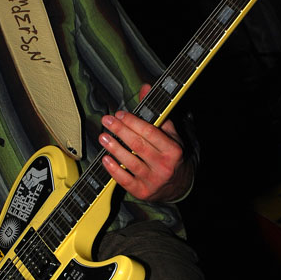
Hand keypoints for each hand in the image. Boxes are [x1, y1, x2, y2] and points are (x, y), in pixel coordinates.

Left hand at [98, 84, 191, 202]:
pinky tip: (105, 159)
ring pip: (130, 162)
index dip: (133, 122)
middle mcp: (164, 166)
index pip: (150, 132)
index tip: (120, 114)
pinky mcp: (142, 192)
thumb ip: (156, 112)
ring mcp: (153, 181)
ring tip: (103, 137)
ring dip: (114, 148)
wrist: (177, 186)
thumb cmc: (170, 155)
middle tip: (106, 121)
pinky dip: (113, 169)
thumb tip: (145, 87)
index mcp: (173, 150)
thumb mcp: (169, 134)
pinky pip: (124, 180)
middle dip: (120, 131)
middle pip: (138, 145)